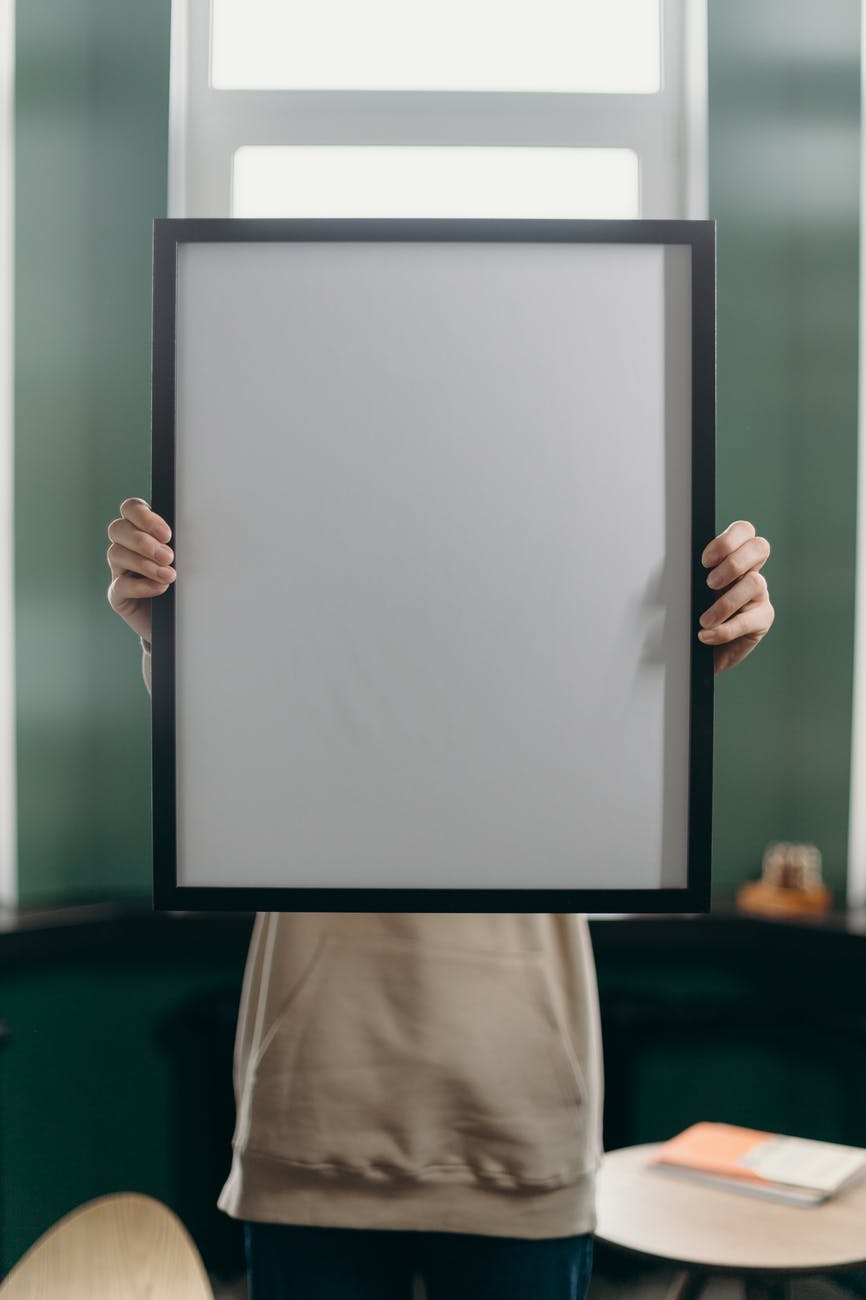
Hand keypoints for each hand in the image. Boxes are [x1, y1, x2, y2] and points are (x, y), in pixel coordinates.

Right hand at [106, 498, 174, 643]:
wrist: (182, 618)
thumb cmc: (186, 582)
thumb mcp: (188, 558)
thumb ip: (182, 543)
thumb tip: (190, 535)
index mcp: (142, 529)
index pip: (131, 509)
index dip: (144, 517)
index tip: (167, 534)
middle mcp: (126, 546)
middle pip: (117, 528)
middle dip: (143, 541)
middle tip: (168, 557)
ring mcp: (119, 570)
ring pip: (115, 554)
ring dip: (144, 564)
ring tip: (169, 576)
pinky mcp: (118, 595)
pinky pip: (119, 585)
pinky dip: (140, 586)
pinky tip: (159, 588)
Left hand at [698, 521, 773, 674]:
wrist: (696, 651)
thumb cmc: (689, 615)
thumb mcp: (686, 589)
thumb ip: (688, 573)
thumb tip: (675, 562)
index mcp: (730, 557)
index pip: (744, 531)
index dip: (728, 540)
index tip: (705, 561)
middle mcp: (749, 571)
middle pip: (760, 547)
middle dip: (734, 563)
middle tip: (710, 583)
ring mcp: (759, 594)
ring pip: (756, 582)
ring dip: (726, 602)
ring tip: (704, 620)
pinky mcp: (762, 619)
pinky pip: (750, 620)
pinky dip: (725, 630)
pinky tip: (706, 635)